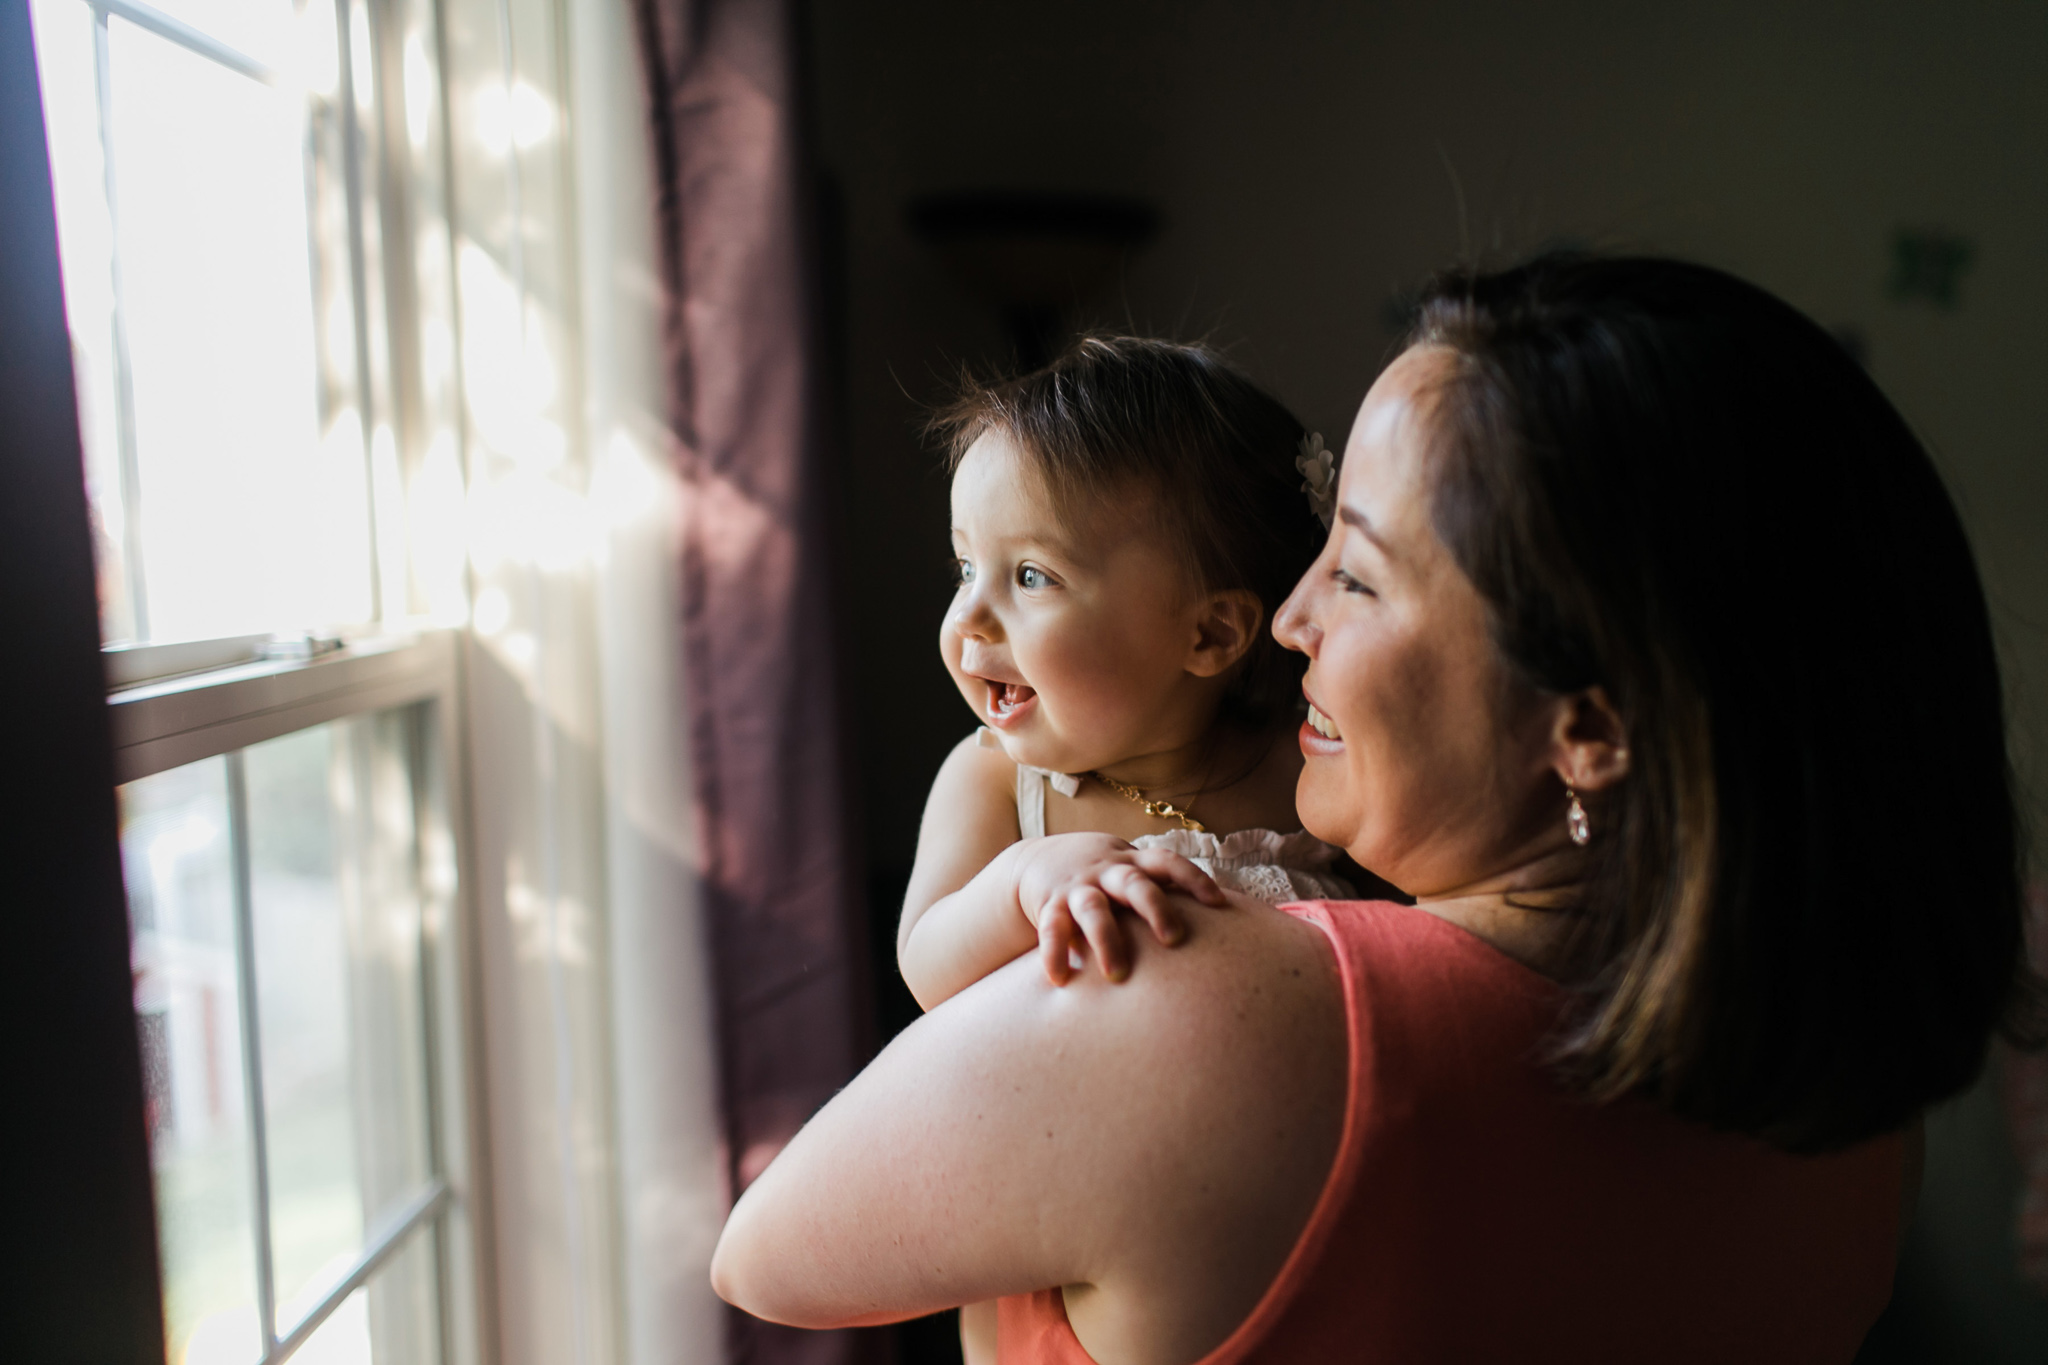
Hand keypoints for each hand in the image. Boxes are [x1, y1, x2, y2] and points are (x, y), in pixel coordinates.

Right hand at [1013, 833, 1226, 985]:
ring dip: (1105, 939)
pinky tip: (1059, 980)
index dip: (1193, 879)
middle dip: (1155, 909)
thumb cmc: (1100, 876)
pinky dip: (1054, 953)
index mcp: (1132, 864)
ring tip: (1117, 975)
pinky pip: (1051, 929)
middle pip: (1135, 885)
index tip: (1219, 902)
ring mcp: (1077, 889)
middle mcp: (1107, 873)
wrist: (1033, 862)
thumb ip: (1162, 891)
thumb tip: (1222, 924)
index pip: (1168, 863)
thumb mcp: (1129, 872)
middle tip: (1174, 939)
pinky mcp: (1049, 906)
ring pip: (1093, 909)